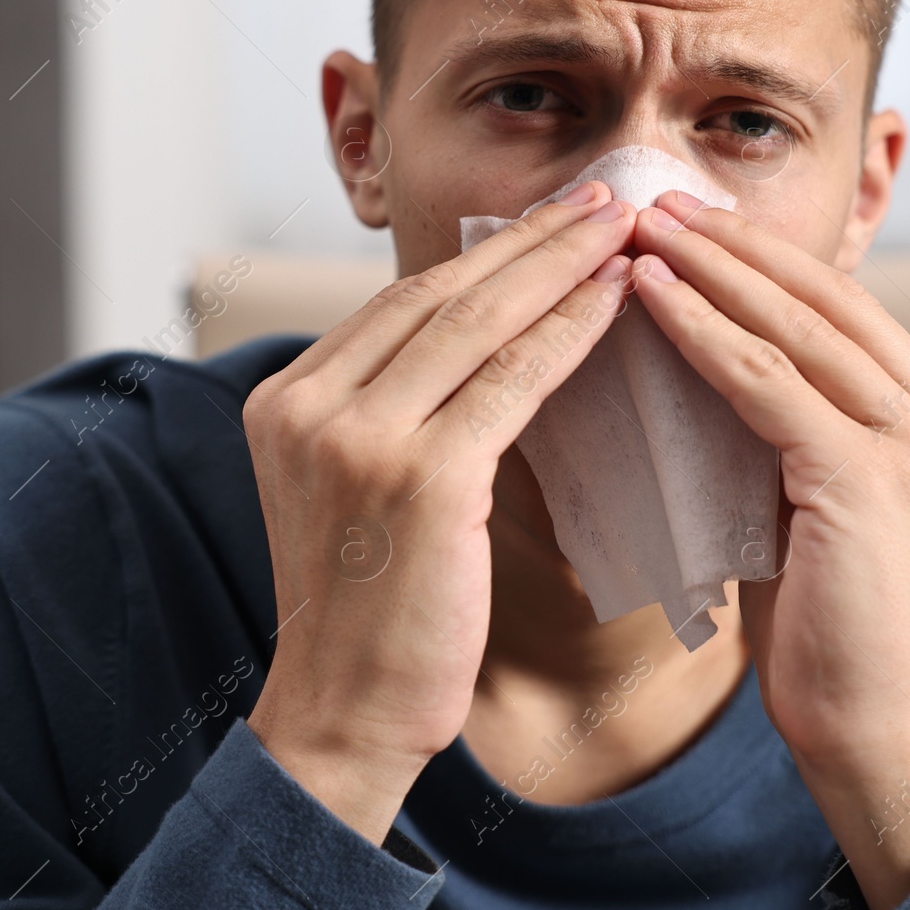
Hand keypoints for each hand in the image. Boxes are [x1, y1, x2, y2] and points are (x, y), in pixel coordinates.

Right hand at [243, 183, 635, 844]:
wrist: (344, 715)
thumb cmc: (371, 609)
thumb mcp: (350, 487)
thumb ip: (389, 409)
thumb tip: (475, 340)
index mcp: (287, 398)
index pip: (401, 303)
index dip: (485, 257)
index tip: (551, 221)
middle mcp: (308, 403)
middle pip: (439, 295)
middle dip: (530, 239)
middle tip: (603, 194)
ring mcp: (355, 437)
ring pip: (477, 324)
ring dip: (560, 265)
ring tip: (622, 223)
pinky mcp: (418, 477)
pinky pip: (511, 380)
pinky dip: (570, 331)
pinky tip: (618, 297)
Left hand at [630, 191, 909, 909]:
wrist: (871, 733)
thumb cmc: (831, 630)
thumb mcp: (823, 505)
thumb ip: (798, 432)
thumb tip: (716, 358)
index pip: (849, 312)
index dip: (771, 260)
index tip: (698, 223)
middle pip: (828, 301)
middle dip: (736, 243)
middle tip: (659, 199)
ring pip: (796, 329)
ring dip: (710, 269)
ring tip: (642, 226)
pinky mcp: (869, 480)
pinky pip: (767, 384)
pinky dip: (702, 333)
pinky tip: (648, 296)